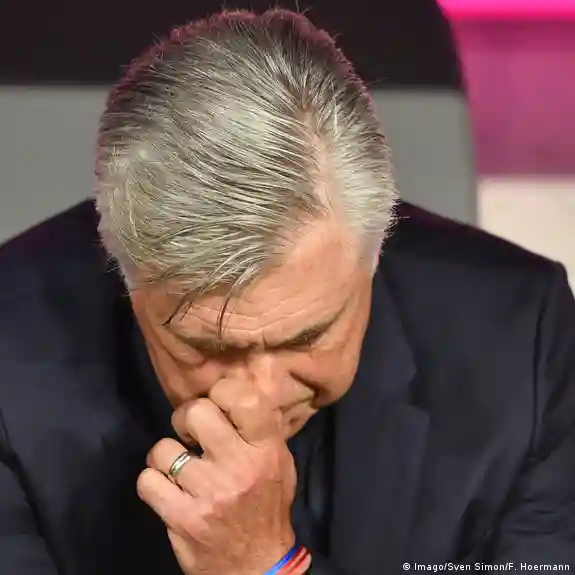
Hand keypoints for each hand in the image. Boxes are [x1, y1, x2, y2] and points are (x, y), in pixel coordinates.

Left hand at [137, 376, 304, 574]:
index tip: (216, 403)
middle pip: (196, 413)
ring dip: (166, 456)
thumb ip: (259, 429)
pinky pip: (147, 481)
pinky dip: (152, 483)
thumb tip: (229, 394)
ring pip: (163, 448)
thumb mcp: (279, 463)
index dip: (220, 391)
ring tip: (178, 468)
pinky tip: (167, 490)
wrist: (257, 568)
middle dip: (186, 419)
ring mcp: (209, 493)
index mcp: (266, 449)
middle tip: (192, 435)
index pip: (242, 398)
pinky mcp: (183, 519)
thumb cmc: (268, 507)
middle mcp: (238, 466)